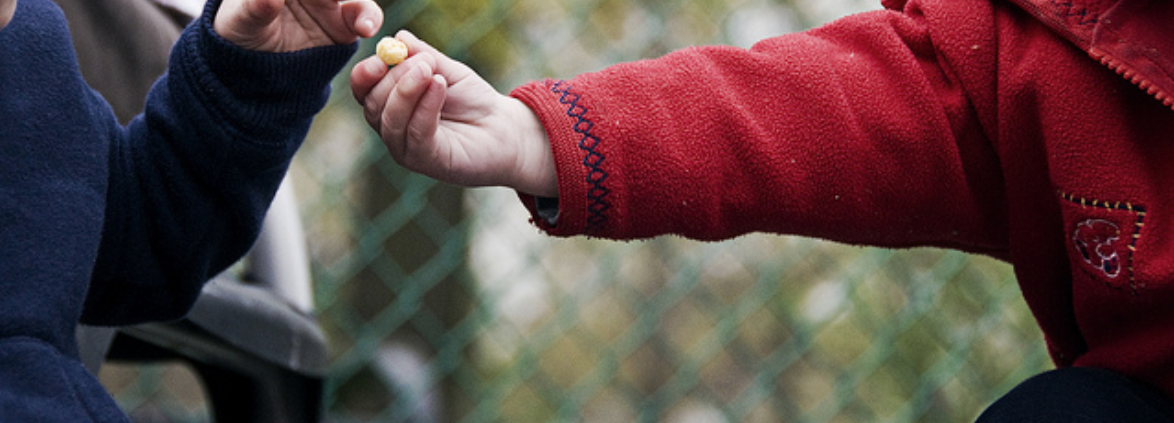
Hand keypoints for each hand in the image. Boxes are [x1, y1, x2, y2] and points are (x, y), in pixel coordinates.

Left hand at [214, 0, 382, 51]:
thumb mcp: (240, 22)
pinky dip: (369, 19)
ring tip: (361, 21)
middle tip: (334, 1)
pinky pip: (365, 17)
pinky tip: (365, 29)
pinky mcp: (346, 25)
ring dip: (361, 5)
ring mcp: (332, 3)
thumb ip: (255, 7)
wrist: (258, 70)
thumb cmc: (241, 33)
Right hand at [350, 31, 557, 197]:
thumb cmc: (473, 101)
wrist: (505, 130)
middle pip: (373, 104)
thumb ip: (424, 56)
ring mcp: (407, 148)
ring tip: (432, 72)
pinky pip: (416, 132)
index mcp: (391, 105)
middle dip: (394, 78)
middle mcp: (393, 129)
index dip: (365, 75)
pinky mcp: (427, 160)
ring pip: (391, 120)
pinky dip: (426, 106)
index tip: (380, 59)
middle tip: (422, 61)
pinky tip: (439, 86)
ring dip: (408, 90)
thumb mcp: (448, 71)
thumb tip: (400, 37)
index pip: (364, 91)